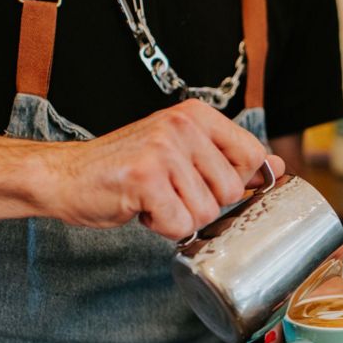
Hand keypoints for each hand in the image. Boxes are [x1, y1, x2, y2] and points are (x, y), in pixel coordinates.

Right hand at [38, 99, 284, 239]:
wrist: (65, 176)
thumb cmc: (126, 168)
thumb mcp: (183, 152)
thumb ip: (228, 158)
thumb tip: (277, 166)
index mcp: (197, 115)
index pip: (252, 155)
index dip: (236, 181)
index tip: (206, 183)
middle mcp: (182, 126)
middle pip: (230, 191)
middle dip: (203, 204)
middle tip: (170, 191)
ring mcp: (163, 150)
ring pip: (206, 212)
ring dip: (179, 216)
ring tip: (153, 198)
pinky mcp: (145, 178)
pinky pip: (179, 224)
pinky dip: (161, 227)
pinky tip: (141, 208)